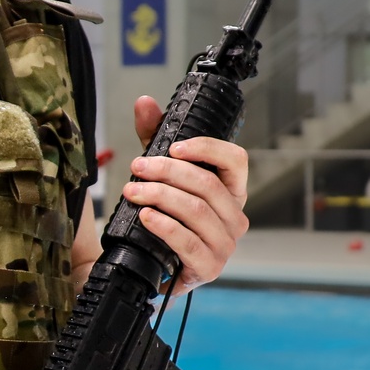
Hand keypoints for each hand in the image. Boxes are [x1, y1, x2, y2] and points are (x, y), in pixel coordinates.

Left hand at [122, 95, 248, 294]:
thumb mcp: (161, 175)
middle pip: (207, 184)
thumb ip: (154, 138)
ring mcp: (225, 245)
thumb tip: (144, 102)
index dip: (207, 149)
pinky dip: (164, 226)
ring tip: (132, 191)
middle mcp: (235, 217)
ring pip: (196, 211)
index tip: (174, 146)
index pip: (236, 160)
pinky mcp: (208, 267)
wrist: (152, 267)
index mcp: (231, 192)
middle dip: (168, 172)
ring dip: (160, 196)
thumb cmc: (165, 217)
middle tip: (138, 168)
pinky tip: (145, 216)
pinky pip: (188, 242)